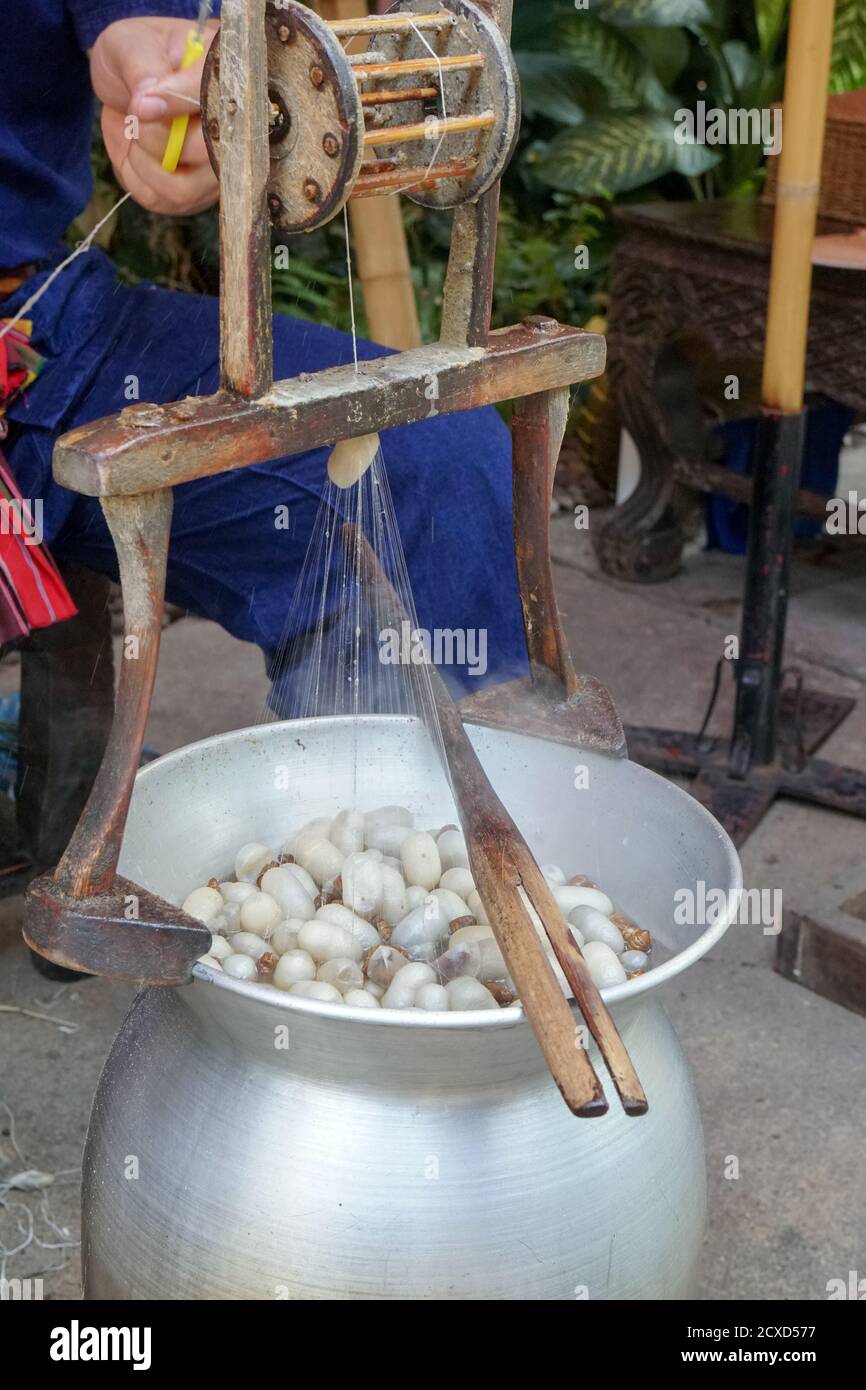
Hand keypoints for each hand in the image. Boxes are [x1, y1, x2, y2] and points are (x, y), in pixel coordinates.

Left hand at [90, 16, 218, 215]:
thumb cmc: (136, 54)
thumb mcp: (131, 44)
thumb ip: (143, 69)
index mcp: (225, 73)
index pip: (216, 96)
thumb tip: (149, 105)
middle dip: (155, 137)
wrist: (128, 81)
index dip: (176, 103)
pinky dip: (136, 177)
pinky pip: (163, 201)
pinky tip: (136, 152)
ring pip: (184, 188)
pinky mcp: (196, 192)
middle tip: (135, 114)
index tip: (141, 102)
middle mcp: (233, 127)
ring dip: (144, 164)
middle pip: (205, 153)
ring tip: (136, 134)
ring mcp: (217, 166)